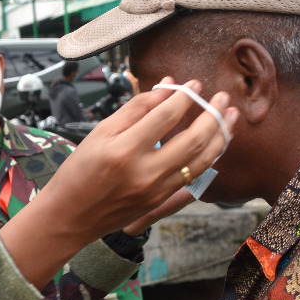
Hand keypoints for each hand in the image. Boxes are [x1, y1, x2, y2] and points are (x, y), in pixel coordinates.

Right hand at [59, 77, 234, 236]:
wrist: (70, 215)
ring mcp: (156, 191)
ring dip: (220, 136)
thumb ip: (135, 109)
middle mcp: (144, 173)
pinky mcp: (160, 202)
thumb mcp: (100, 133)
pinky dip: (209, 157)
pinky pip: (194, 177)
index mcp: (124, 150)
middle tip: (221, 97)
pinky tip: (216, 143)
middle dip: (212, 114)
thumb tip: (167, 89)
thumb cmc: (79, 171)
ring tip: (229, 116)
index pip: (165, 117)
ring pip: (201, 161)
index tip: (195, 84)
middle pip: (192, 140)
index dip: (184, 97)